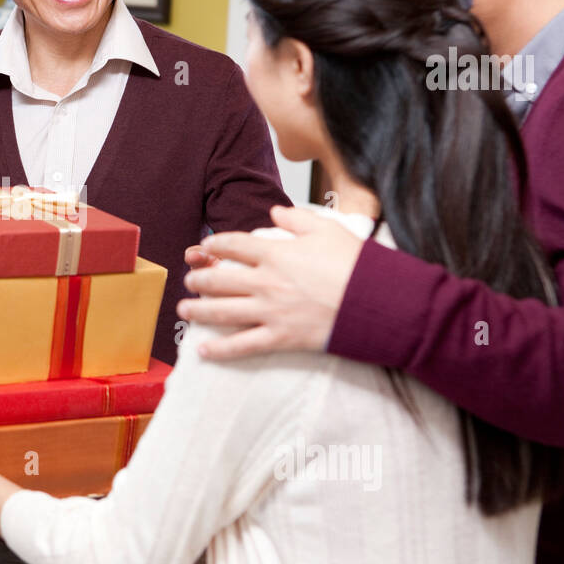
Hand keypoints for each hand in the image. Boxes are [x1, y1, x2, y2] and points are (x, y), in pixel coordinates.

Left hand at [177, 206, 362, 358]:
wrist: (379, 301)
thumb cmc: (357, 264)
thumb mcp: (328, 229)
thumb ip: (297, 219)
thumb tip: (274, 213)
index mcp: (276, 253)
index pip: (233, 245)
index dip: (214, 245)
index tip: (204, 247)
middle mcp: (267, 282)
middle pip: (219, 280)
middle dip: (199, 279)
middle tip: (190, 280)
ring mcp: (271, 312)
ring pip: (222, 312)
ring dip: (198, 310)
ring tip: (183, 308)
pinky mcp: (280, 337)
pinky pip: (242, 346)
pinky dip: (219, 349)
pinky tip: (201, 350)